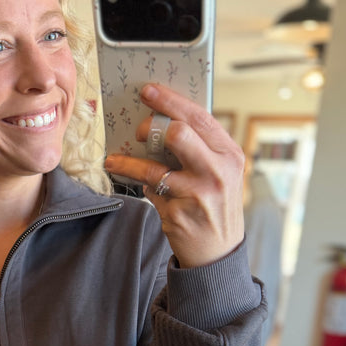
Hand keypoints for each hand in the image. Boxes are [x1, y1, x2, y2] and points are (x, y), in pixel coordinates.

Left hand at [104, 83, 244, 267]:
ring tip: (116, 160)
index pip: (198, 117)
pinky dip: (143, 187)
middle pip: (178, 134)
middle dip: (152, 127)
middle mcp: (217, 171)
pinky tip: (142, 186)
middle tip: (138, 132)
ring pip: (153, 167)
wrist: (218, 253)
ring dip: (129, 163)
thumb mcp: (221, 172)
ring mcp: (197, 194)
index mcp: (229, 154)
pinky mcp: (178, 213)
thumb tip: (163, 122)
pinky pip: (150, 191)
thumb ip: (200, 148)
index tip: (148, 91)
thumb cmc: (216, 206)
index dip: (171, 101)